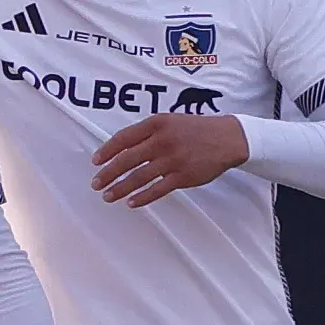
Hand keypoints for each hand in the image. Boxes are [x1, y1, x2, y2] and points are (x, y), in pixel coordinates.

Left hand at [91, 113, 249, 207]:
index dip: (106, 150)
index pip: (124, 138)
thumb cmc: (195, 130)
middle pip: (127, 160)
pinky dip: (142, 198)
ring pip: (139, 177)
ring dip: (120, 188)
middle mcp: (163, 141)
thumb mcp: (170, 121)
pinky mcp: (184, 176)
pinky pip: (157, 190)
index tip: (95, 162)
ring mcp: (173, 160)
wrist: (228, 138)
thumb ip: (147, 132)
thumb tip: (119, 149)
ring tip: (107, 196)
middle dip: (108, 174)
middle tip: (96, 184)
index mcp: (157, 124)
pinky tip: (130, 202)